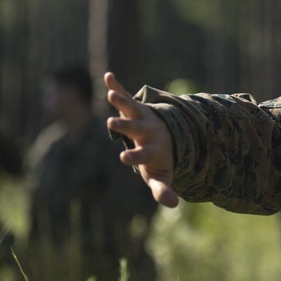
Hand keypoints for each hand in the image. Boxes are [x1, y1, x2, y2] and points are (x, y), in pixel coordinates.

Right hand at [104, 72, 179, 207]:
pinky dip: (117, 86)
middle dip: (125, 126)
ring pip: (132, 108)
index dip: (135, 156)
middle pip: (136, 128)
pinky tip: (108, 75)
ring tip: (110, 94)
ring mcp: (142, 118)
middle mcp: (147, 132)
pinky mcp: (135, 108)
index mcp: (153, 150)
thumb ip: (163, 189)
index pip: (143, 154)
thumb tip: (173, 204)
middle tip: (111, 123)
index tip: (124, 158)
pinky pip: (126, 96)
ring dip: (122, 101)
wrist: (168, 137)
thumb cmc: (159, 160)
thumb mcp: (161, 176)